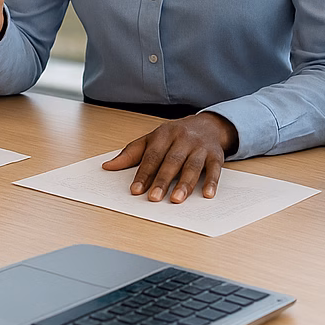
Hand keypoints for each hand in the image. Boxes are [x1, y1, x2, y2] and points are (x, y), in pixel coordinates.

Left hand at [101, 113, 237, 202]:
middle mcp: (183, 139)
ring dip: (185, 183)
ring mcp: (200, 147)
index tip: (135, 190)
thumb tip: (108, 166)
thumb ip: (131, 153)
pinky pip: (215, 169)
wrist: (208, 125)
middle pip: (171, 161)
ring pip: (192, 166)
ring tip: (176, 199)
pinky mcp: (216, 155)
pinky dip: (212, 182)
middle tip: (154, 198)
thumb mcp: (152, 139)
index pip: (152, 156)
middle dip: (162, 180)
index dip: (143, 173)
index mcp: (164, 134)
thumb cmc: (175, 136)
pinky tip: (207, 194)